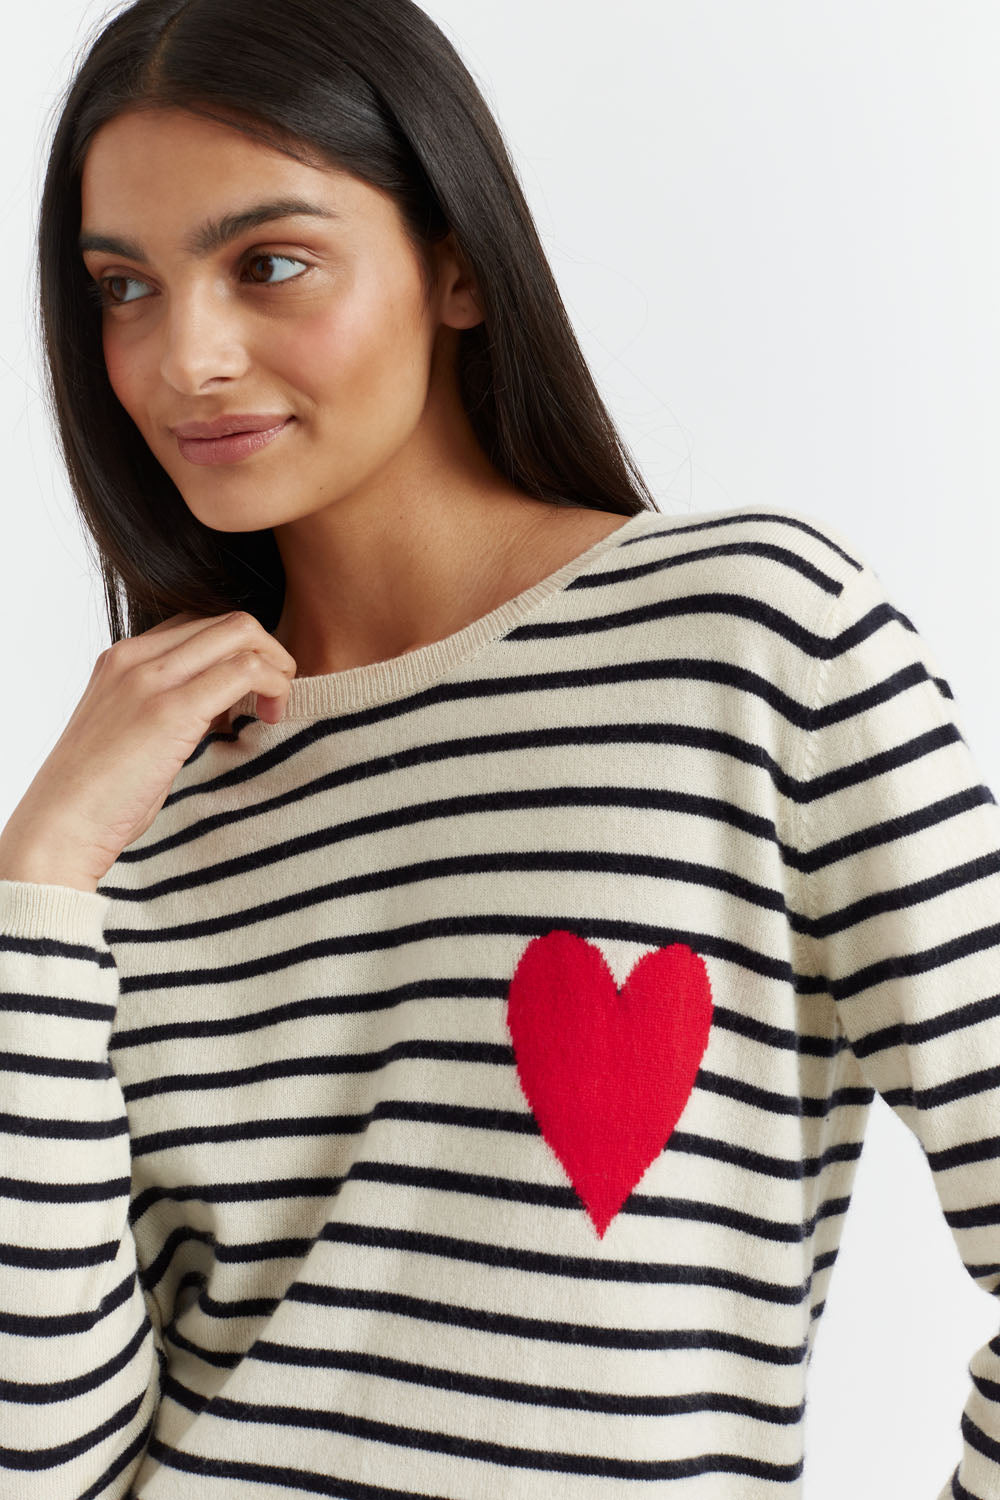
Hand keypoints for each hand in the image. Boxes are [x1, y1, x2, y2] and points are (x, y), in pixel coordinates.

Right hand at [0, 611, 295, 889]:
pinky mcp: (172, 709)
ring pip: (242, 632)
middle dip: (267, 652)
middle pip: (226, 620)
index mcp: (122, 659)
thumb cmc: (98, 796)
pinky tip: (269, 718)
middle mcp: (134, 657)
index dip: (237, 653)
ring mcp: (151, 678)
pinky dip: (274, 685)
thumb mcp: (131, 732)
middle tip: (274, 698)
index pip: (199, 624)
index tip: (247, 696)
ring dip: (276, 665)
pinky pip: (245, 670)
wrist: (60, 827)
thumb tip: (217, 706)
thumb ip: (169, 707)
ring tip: (274, 709)